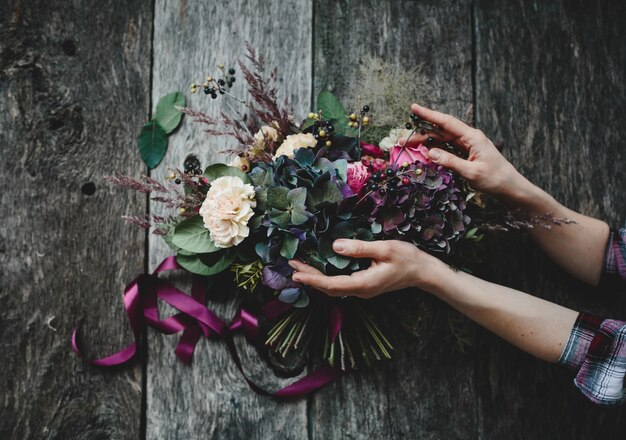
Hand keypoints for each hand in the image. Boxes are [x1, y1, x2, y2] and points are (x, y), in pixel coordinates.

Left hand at [289, 239, 442, 298]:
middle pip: (329, 288)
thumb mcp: (384, 249)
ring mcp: (362, 290)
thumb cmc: (407, 259)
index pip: (331, 285)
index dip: (312, 280)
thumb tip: (335, 247)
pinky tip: (319, 269)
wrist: (424, 272)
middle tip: (292, 266)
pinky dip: (326, 277)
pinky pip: (340, 284)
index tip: (296, 274)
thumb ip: (359, 248)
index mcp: (363, 284)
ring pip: (334, 287)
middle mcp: (360, 291)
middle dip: (309, 278)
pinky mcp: (365, 285)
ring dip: (316, 278)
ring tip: (300, 267)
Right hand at [401, 103, 531, 202]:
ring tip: (408, 146)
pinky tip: (423, 153)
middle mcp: (468, 138)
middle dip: (420, 134)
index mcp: (472, 137)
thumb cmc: (494, 179)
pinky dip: (434, 150)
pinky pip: (446, 149)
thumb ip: (450, 161)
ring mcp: (467, 146)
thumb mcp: (471, 172)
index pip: (446, 122)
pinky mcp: (466, 154)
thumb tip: (429, 152)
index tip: (414, 108)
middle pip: (440, 132)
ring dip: (425, 143)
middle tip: (402, 140)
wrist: (510, 188)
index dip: (429, 115)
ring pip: (442, 140)